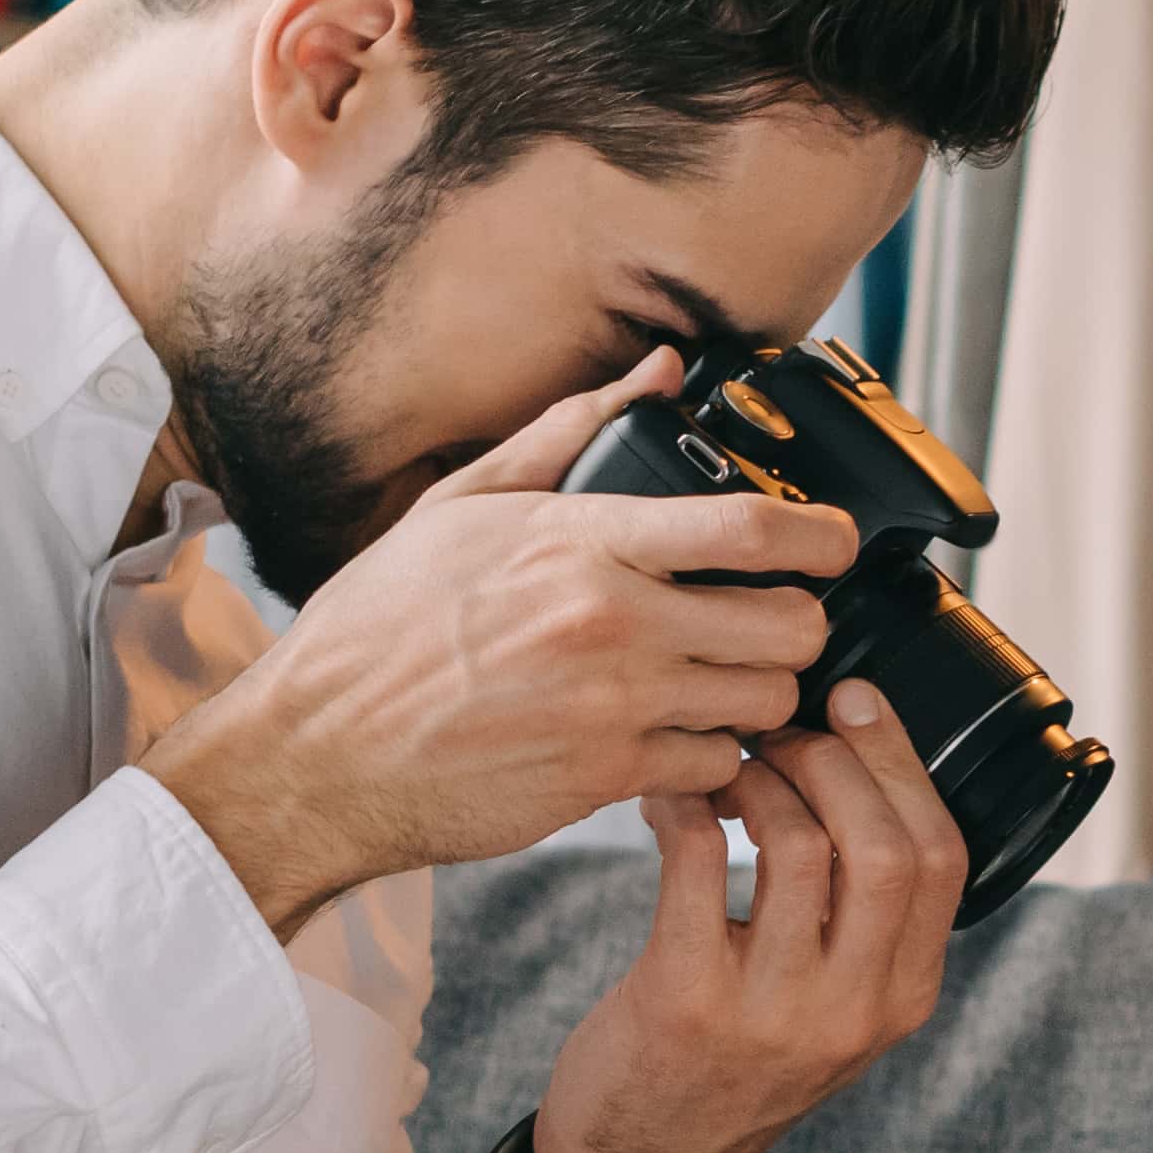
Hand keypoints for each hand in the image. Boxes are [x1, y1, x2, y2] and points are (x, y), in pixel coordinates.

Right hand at [143, 357, 855, 934]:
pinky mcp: (604, 782)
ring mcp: (614, 709)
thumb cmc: (378, 630)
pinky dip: (710, 760)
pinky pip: (715, 770)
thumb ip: (571, 433)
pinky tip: (673, 741)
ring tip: (723, 686)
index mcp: (580, 542)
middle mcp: (610, 623)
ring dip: (758, 696)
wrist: (315, 754)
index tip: (836, 544)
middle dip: (799, 627)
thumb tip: (658, 371)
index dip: (822, 537)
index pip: (750, 530)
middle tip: (774, 626)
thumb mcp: (461, 506)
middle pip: (789, 626)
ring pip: (765, 703)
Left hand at [527, 676, 972, 1152]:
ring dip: (756, 777)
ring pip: (800, 842)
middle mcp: (853, 1009)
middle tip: (781, 731)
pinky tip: (668, 801)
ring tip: (725, 767)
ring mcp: (773, 1010)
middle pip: (885, 841)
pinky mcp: (687, 999)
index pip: (941, 856)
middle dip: (834, 758)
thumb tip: (859, 768)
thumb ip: (863, 922)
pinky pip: (699, 860)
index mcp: (903, 998)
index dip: (900, 763)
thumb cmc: (731, 1064)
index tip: (855, 704)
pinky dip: (683, 807)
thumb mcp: (833, 1011)